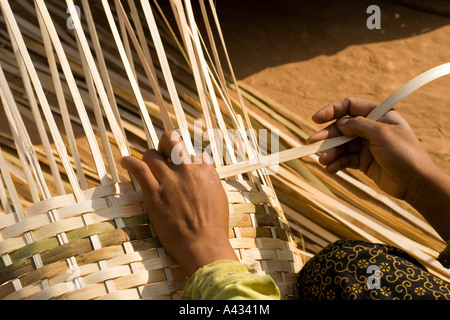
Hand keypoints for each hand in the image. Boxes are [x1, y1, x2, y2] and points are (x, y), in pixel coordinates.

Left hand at [121, 130, 237, 275]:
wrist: (203, 245)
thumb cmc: (214, 227)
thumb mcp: (219, 196)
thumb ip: (208, 180)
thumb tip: (202, 171)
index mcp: (205, 170)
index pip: (191, 151)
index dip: (184, 157)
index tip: (180, 164)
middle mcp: (187, 170)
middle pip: (171, 142)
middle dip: (165, 144)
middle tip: (162, 153)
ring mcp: (169, 180)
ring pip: (151, 154)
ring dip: (148, 158)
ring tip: (145, 163)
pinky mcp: (154, 192)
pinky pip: (138, 168)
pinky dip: (129, 162)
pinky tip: (125, 161)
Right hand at [306, 97, 435, 199]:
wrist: (415, 182)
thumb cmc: (405, 153)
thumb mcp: (382, 134)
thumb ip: (359, 125)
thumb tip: (340, 122)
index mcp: (378, 115)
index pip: (349, 106)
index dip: (332, 110)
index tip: (316, 119)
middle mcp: (370, 128)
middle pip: (341, 128)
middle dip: (327, 136)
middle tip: (312, 144)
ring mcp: (365, 145)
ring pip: (341, 145)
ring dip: (330, 152)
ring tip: (323, 161)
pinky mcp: (363, 161)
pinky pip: (344, 159)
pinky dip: (336, 163)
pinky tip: (330, 168)